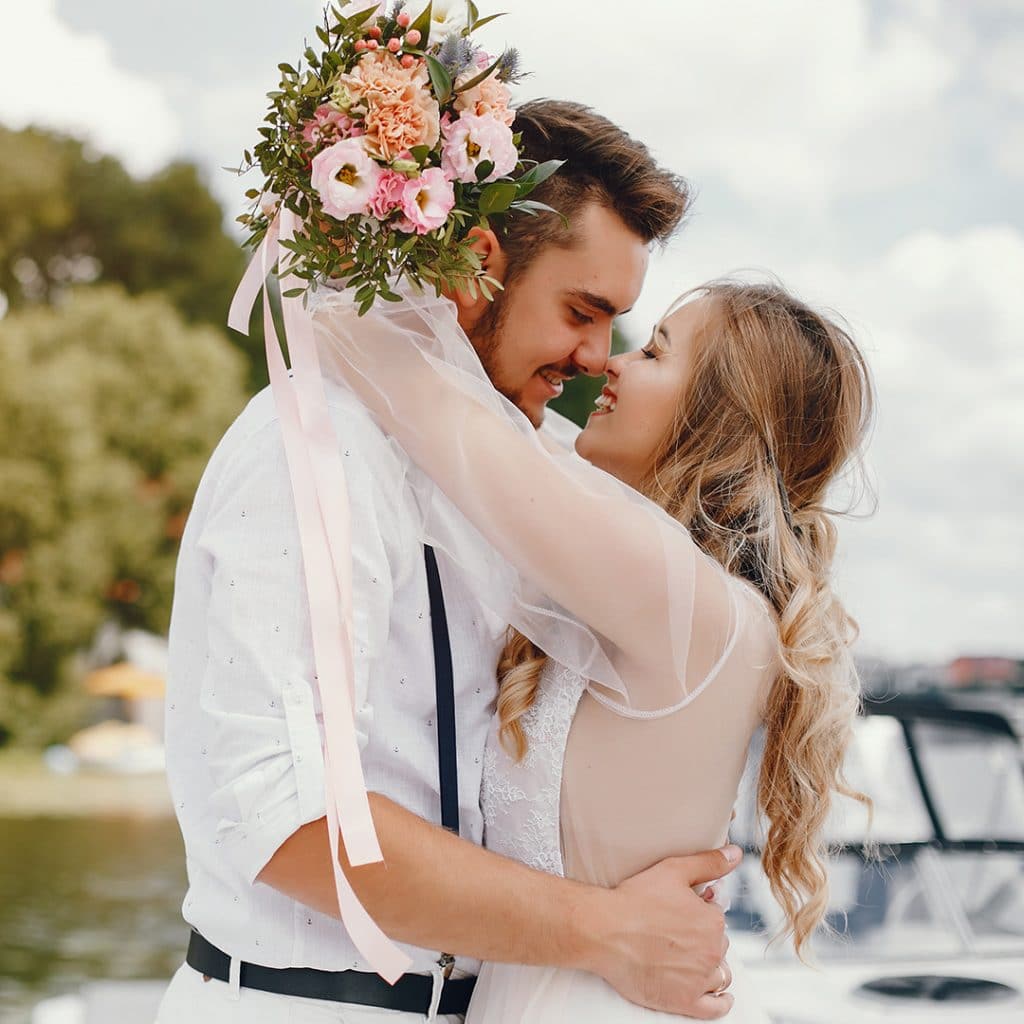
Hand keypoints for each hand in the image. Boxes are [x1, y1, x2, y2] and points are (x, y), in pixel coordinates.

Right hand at [578, 845, 740, 1018]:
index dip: (699, 912)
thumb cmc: (634, 899)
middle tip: (676, 933)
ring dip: (710, 967)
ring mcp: (699, 979)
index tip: (681, 912)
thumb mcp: (673, 870)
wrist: (604, 931)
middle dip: (704, 939)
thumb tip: (735, 854)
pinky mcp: (684, 1001)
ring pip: (719, 974)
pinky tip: (720, 997)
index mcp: (712, 921)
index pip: (716, 917)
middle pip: (718, 945)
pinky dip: (720, 1002)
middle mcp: (712, 951)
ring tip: (689, 960)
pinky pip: (714, 1007)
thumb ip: (709, 863)